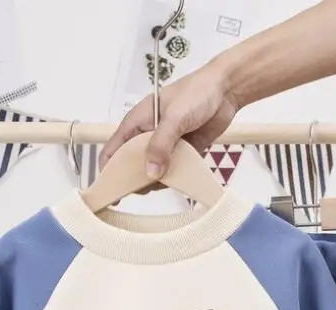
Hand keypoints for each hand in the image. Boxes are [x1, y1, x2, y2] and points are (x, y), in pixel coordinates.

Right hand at [99, 61, 239, 180]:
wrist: (226, 90)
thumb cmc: (196, 92)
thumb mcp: (174, 117)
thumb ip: (160, 144)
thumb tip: (149, 173)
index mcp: (138, 121)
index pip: (116, 148)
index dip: (109, 168)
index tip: (109, 188)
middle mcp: (149, 134)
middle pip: (133, 163)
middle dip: (133, 179)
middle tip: (137, 192)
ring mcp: (167, 144)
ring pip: (154, 169)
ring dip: (155, 180)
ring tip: (158, 187)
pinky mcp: (184, 152)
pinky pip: (174, 170)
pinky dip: (174, 178)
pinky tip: (176, 183)